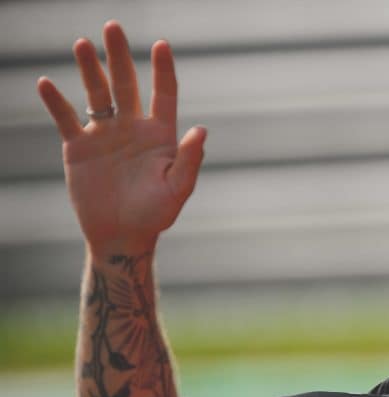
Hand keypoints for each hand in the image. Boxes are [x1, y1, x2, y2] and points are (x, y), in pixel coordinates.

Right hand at [37, 21, 204, 252]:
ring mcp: (104, 134)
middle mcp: (132, 127)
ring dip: (88, 69)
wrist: (122, 236)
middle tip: (112, 27)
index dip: (163, 70)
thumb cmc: (156, 215)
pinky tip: (47, 84)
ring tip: (81, 44)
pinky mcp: (79, 147)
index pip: (163, 93)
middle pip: (126, 84)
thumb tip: (201, 130)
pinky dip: (55, 102)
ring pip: (96, 94)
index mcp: (160, 134)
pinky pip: (66, 118)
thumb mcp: (177, 189)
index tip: (162, 45)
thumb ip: (190, 160)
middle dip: (118, 56)